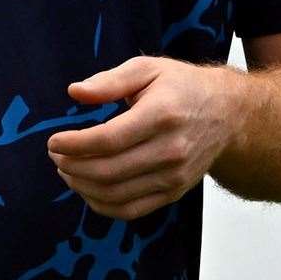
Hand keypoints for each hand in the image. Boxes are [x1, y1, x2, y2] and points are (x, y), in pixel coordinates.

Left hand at [45, 56, 241, 220]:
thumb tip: (75, 92)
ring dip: (82, 186)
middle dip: (72, 165)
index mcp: (161, 116)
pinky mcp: (175, 192)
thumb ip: (109, 81)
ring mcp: (174, 177)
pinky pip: (132, 210)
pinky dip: (102, 204)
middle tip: (54, 153)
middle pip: (109, 171)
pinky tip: (85, 188)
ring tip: (65, 169)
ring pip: (117, 194)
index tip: (53, 140)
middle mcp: (171, 151)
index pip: (109, 140)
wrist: (227, 115)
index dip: (74, 144)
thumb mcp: (146, 69)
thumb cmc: (181, 86)